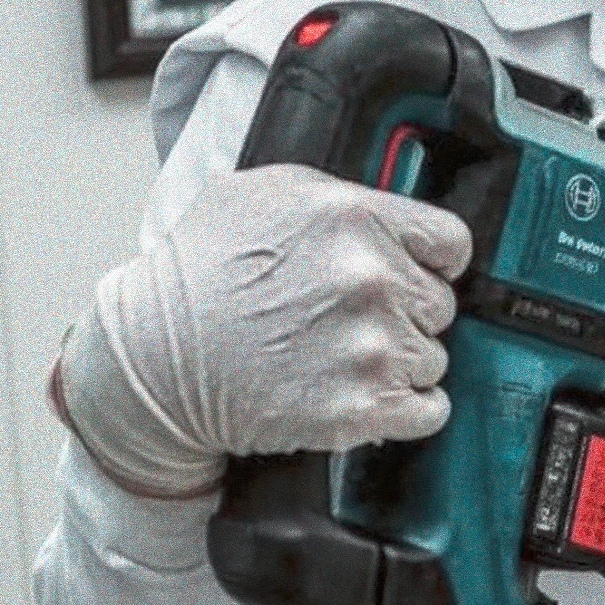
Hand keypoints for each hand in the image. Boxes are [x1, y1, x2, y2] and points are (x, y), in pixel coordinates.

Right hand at [54, 165, 473, 498]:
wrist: (154, 359)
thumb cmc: (197, 275)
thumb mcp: (256, 194)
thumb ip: (332, 195)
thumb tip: (378, 205)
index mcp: (355, 218)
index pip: (450, 242)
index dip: (432, 262)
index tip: (416, 274)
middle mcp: (372, 279)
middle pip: (440, 304)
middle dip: (404, 312)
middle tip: (351, 321)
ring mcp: (372, 347)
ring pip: (432, 357)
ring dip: (398, 361)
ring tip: (341, 358)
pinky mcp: (364, 408)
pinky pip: (429, 410)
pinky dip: (408, 409)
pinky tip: (368, 396)